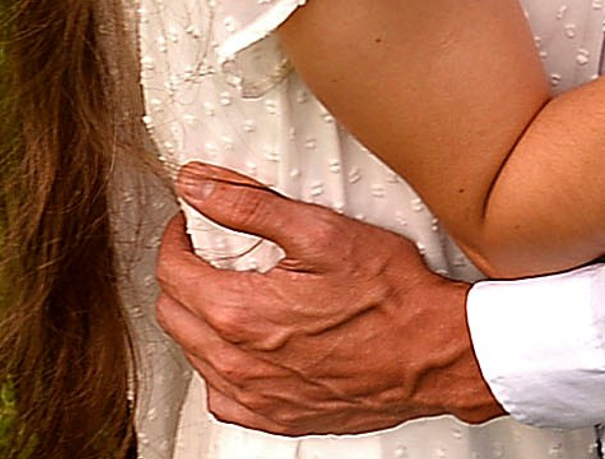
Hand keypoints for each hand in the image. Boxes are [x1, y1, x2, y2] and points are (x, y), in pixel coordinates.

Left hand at [154, 165, 506, 432]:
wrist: (432, 354)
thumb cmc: (390, 295)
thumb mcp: (319, 231)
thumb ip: (247, 206)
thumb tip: (198, 186)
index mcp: (242, 313)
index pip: (171, 272)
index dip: (176, 237)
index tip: (191, 223)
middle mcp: (240, 364)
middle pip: (173, 314)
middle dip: (183, 273)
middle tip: (208, 250)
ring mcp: (257, 398)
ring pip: (193, 355)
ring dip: (199, 317)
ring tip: (231, 289)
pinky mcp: (277, 418)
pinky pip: (221, 397)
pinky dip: (220, 366)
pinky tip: (245, 345)